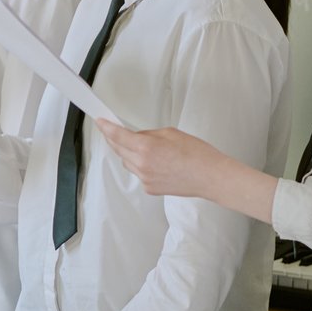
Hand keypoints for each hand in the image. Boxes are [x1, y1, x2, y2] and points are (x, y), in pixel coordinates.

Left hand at [94, 119, 222, 198]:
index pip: (117, 135)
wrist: (211, 177)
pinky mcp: (150, 188)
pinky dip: (142, 166)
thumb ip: (149, 134)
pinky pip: (138, 174)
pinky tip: (158, 163)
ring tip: (148, 149)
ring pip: (127, 162)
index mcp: (146, 147)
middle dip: (116, 139)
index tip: (100, 122)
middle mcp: (142, 165)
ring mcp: (145, 178)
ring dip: (130, 153)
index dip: (105, 127)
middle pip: (118, 149)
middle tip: (117, 131)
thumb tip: (136, 136)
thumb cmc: (198, 155)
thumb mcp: (170, 133)